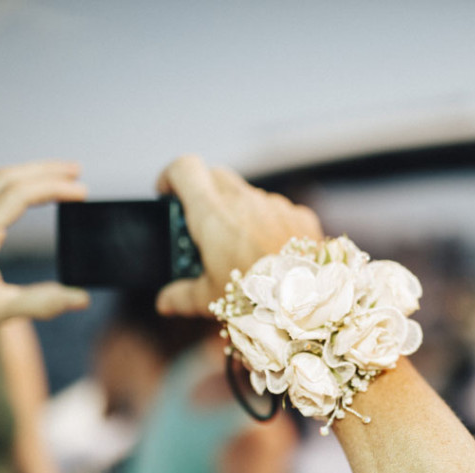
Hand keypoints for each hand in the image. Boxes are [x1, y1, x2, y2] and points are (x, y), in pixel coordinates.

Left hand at [0, 161, 89, 359]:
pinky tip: (19, 202)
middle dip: (44, 170)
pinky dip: (7, 190)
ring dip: (25, 176)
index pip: (20, 194)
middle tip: (77, 171)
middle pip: (6, 177)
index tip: (83, 191)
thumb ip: (41, 302)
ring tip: (56, 180)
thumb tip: (81, 298)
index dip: (55, 188)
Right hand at [154, 155, 322, 316]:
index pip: (184, 168)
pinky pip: (278, 211)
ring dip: (239, 210)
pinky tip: (271, 252)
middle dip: (203, 192)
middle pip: (215, 176)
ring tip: (240, 246)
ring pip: (249, 194)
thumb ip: (181, 297)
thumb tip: (164, 302)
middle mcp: (244, 200)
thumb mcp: (210, 300)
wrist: (309, 301)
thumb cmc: (255, 298)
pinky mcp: (300, 216)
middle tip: (200, 224)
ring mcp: (275, 205)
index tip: (166, 194)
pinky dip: (269, 224)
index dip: (171, 177)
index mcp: (212, 214)